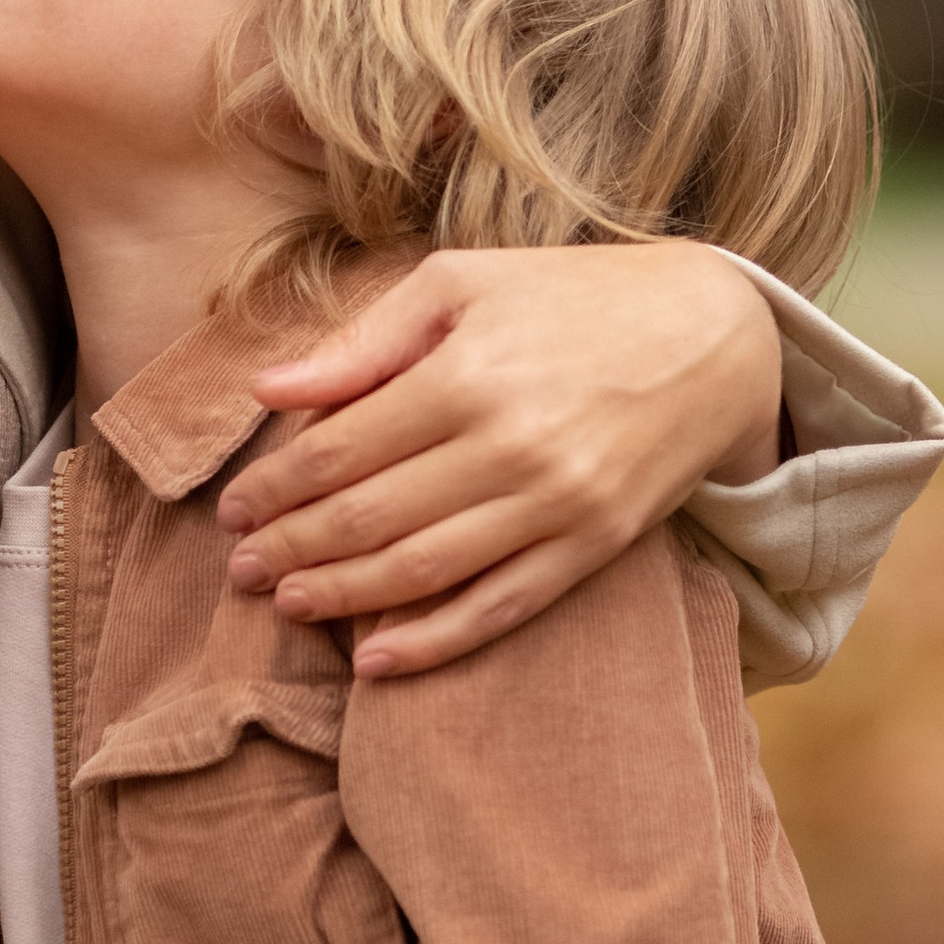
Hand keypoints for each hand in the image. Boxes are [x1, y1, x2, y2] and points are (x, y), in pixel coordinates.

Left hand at [216, 241, 782, 676]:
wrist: (712, 334)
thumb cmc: (569, 295)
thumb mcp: (460, 282)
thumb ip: (364, 341)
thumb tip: (270, 389)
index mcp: (466, 371)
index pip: (340, 448)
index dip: (275, 487)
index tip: (231, 508)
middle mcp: (509, 445)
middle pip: (371, 516)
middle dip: (292, 548)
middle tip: (240, 567)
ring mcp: (557, 504)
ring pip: (425, 571)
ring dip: (344, 597)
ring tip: (288, 604)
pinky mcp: (595, 546)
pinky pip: (501, 608)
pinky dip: (435, 642)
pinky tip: (376, 661)